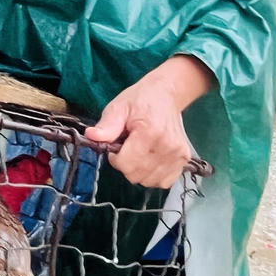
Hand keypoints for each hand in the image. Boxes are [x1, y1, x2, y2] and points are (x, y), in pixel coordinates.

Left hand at [83, 55, 213, 188]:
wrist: (166, 95)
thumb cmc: (141, 101)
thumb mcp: (118, 107)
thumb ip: (106, 125)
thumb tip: (92, 136)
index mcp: (150, 132)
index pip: (126, 165)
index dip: (115, 158)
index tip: (117, 145)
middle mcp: (167, 146)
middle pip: (136, 175)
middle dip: (127, 165)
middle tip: (129, 146)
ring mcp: (178, 154)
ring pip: (149, 181)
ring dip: (140, 170)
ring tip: (141, 151)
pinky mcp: (184, 159)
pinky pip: (163, 181)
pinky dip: (154, 174)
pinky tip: (151, 159)